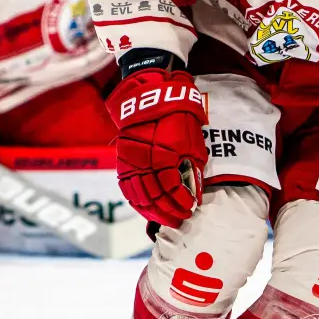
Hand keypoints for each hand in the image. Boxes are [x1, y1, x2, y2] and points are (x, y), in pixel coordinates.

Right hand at [107, 68, 208, 227]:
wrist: (150, 99)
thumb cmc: (177, 118)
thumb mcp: (192, 142)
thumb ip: (193, 169)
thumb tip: (195, 194)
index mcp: (163, 155)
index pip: (171, 189)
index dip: (182, 202)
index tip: (191, 208)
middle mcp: (143, 162)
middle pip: (155, 198)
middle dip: (170, 213)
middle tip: (182, 220)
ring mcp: (130, 164)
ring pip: (139, 198)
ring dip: (154, 212)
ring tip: (168, 220)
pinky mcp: (122, 164)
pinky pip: (128, 190)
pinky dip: (139, 204)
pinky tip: (149, 210)